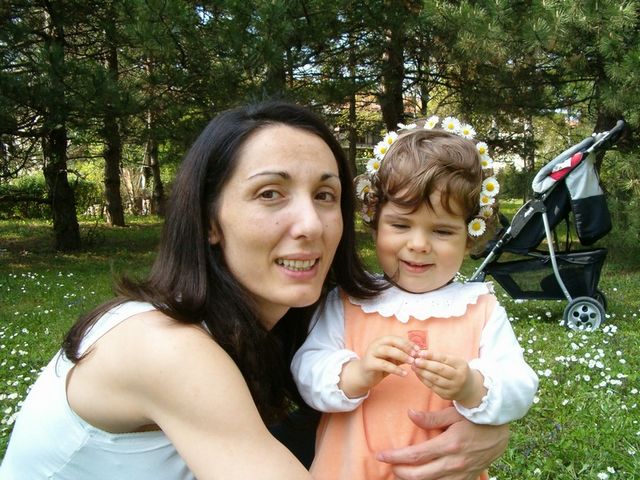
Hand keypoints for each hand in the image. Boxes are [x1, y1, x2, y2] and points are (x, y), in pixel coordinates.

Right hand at [339, 335, 416, 397]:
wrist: (363, 376)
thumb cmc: (380, 366)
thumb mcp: (392, 359)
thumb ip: (402, 355)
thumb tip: (418, 354)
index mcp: (382, 341)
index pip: (396, 338)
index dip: (408, 343)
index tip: (419, 350)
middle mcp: (375, 344)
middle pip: (392, 341)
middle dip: (405, 347)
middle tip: (416, 355)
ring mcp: (371, 353)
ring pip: (387, 350)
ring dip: (401, 355)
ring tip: (411, 362)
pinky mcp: (369, 364)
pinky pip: (384, 365)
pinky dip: (395, 369)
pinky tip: (404, 374)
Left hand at [375, 407, 509, 479]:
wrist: (501, 430)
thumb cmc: (475, 417)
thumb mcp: (454, 414)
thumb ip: (431, 418)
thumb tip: (409, 415)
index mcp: (449, 444)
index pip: (415, 455)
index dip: (395, 457)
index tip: (380, 455)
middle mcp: (454, 462)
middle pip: (420, 474)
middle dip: (400, 471)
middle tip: (388, 465)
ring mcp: (461, 473)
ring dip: (414, 479)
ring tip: (401, 472)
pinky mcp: (468, 476)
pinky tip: (422, 478)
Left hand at [412, 350, 484, 407]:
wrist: (468, 389)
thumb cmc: (457, 370)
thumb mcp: (454, 362)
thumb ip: (440, 358)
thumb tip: (422, 353)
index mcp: (461, 365)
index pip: (445, 359)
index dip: (432, 356)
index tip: (420, 353)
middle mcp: (459, 377)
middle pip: (440, 370)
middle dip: (426, 365)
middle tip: (415, 360)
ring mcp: (453, 387)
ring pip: (435, 379)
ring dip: (422, 373)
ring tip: (414, 366)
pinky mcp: (447, 395)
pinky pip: (433, 387)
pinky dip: (424, 380)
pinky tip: (418, 374)